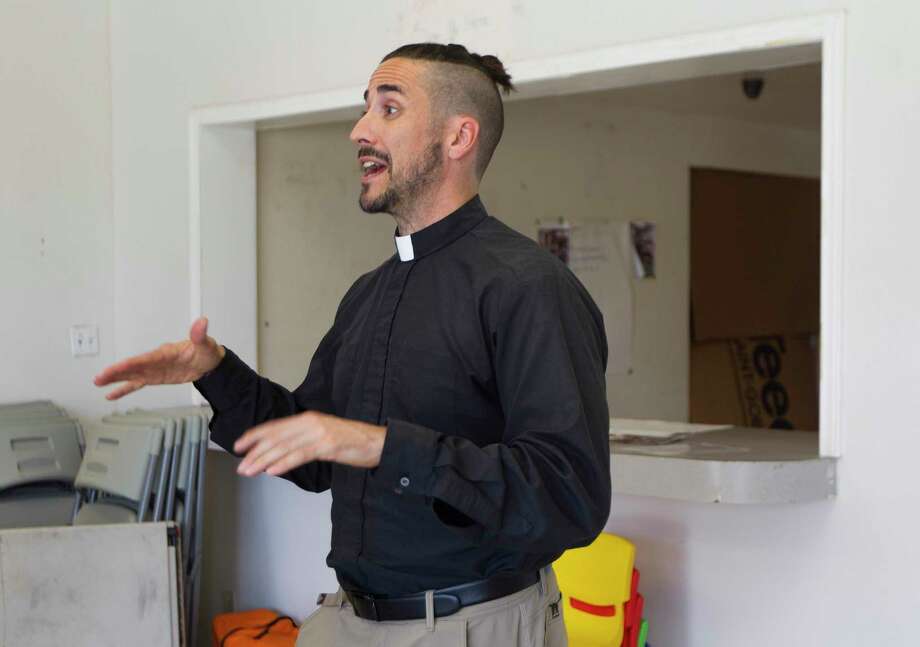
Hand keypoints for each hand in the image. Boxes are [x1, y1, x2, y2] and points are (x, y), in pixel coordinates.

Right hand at [93, 317, 224, 399]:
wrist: (209, 362)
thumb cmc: (206, 351)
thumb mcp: (206, 344)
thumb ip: (200, 335)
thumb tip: (202, 322)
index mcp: (165, 352)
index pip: (146, 359)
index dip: (132, 364)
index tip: (118, 367)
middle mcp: (156, 360)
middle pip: (134, 367)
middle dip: (117, 372)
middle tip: (99, 377)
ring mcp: (154, 369)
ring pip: (131, 375)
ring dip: (115, 379)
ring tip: (98, 382)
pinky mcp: (155, 378)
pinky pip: (137, 384)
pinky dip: (125, 389)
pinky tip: (111, 395)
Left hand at [234, 411, 385, 475]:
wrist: (378, 441)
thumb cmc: (353, 441)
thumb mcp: (324, 435)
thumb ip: (304, 439)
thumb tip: (281, 452)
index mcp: (308, 418)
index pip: (275, 426)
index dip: (254, 436)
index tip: (239, 445)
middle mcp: (311, 422)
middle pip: (276, 437)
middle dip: (255, 452)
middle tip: (241, 465)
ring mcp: (320, 433)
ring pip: (285, 447)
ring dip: (264, 460)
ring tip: (251, 470)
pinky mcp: (329, 445)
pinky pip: (301, 455)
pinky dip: (284, 463)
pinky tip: (272, 471)